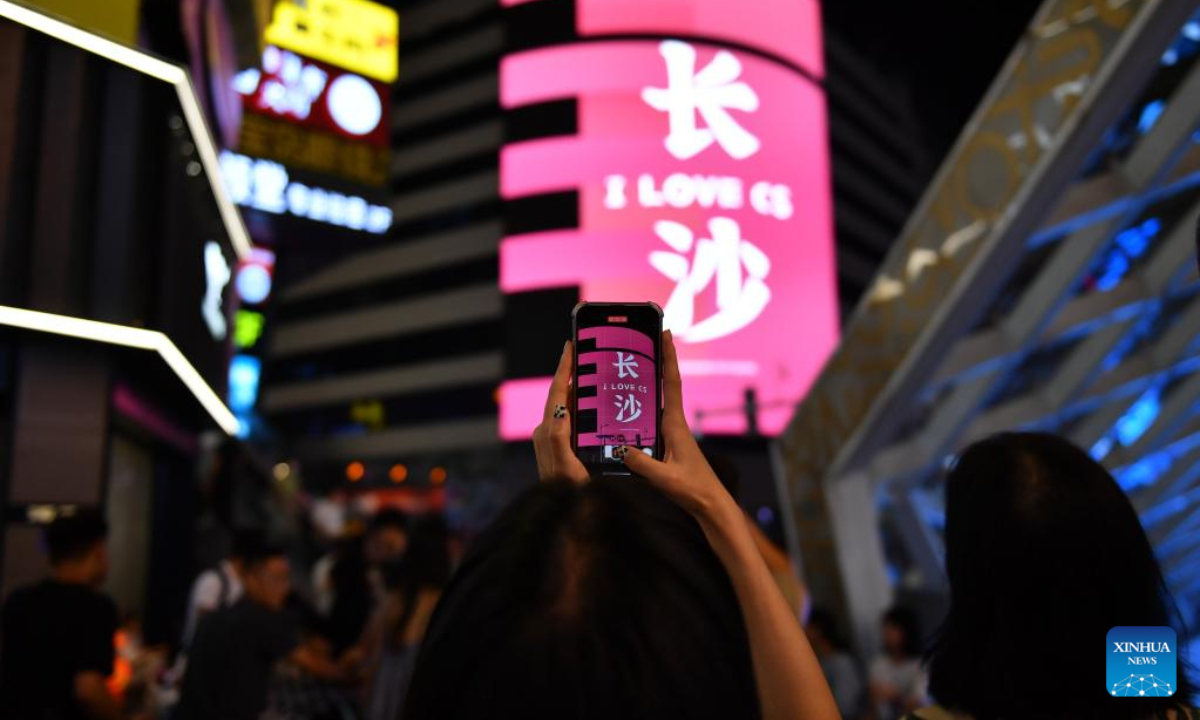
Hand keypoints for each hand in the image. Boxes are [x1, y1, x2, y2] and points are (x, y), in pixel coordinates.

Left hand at [532, 341, 589, 484]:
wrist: (565, 513)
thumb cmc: (568, 491)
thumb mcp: (566, 465)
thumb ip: (559, 438)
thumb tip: (560, 409)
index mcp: (548, 431)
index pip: (557, 391)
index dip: (564, 367)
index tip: (570, 346)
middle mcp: (547, 432)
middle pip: (560, 394)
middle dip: (571, 372)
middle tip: (585, 352)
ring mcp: (553, 439)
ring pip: (566, 405)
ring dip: (577, 387)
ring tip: (592, 371)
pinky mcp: (561, 446)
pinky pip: (570, 417)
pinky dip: (581, 404)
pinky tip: (594, 404)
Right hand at [619, 331, 734, 519]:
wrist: (710, 505)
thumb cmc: (693, 491)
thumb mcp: (665, 478)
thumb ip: (642, 464)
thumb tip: (619, 448)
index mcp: (675, 425)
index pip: (671, 383)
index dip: (668, 357)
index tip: (665, 333)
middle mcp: (673, 424)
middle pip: (664, 385)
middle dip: (656, 361)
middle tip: (641, 340)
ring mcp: (671, 434)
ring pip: (656, 401)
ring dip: (646, 383)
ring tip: (627, 366)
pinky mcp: (667, 445)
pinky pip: (650, 419)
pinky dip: (640, 408)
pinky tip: (624, 410)